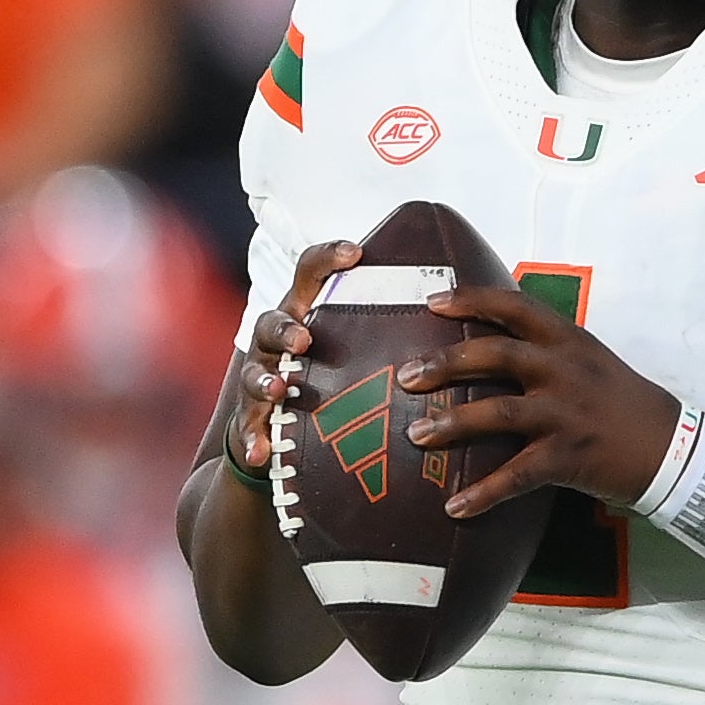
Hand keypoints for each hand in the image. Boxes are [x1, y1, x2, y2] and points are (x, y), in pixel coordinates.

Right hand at [229, 240, 363, 472]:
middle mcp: (278, 342)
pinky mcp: (252, 419)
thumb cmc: (329, 374)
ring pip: (253, 373)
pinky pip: (248, 428)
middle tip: (304, 340)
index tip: (356, 252)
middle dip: (286, 329)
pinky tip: (263, 452)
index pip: (310, 274)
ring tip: (279, 389)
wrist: (282, 428)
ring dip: (264, 380)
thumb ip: (385, 326)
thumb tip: (455, 308)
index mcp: (306, 315)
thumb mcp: (354, 346)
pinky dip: (254, 439)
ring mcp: (261, 379)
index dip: (328, 258)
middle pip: (272, 322)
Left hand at [396, 285, 679, 517]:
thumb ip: (547, 351)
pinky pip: (515, 476)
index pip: (514, 306)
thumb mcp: (590, 360)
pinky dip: (483, 494)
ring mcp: (565, 413)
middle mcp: (564, 369)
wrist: (670, 447)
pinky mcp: (566, 456)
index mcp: (569, 340)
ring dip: (451, 423)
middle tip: (406, 375)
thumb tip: (494, 346)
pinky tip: (455, 508)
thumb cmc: (623, 402)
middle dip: (445, 363)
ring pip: (497, 412)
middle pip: (494, 354)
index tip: (432, 303)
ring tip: (417, 435)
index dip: (470, 300)